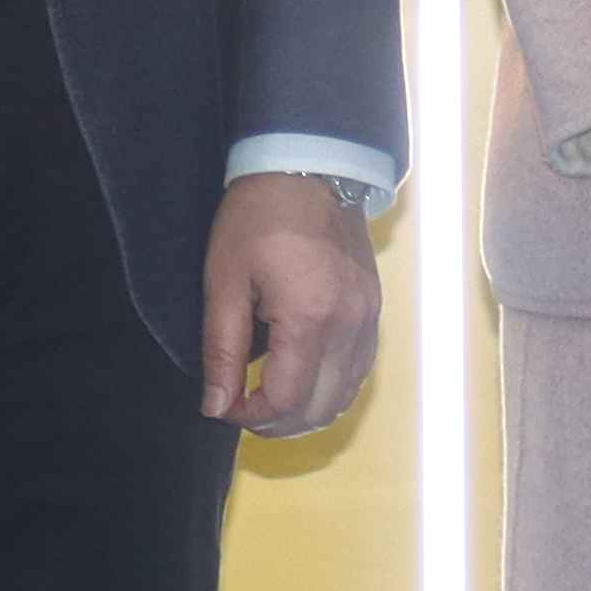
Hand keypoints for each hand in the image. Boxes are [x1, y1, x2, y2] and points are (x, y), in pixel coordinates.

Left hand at [199, 172, 383, 435]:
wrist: (308, 168)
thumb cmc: (256, 219)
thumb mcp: (224, 282)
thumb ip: (222, 351)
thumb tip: (216, 407)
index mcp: (310, 319)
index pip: (286, 400)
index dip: (250, 416)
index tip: (224, 406)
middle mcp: (350, 327)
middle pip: (321, 409)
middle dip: (278, 423)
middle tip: (243, 410)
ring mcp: (369, 320)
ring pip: (346, 396)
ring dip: (307, 411)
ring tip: (270, 401)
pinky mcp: (375, 311)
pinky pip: (360, 371)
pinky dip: (331, 388)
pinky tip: (303, 378)